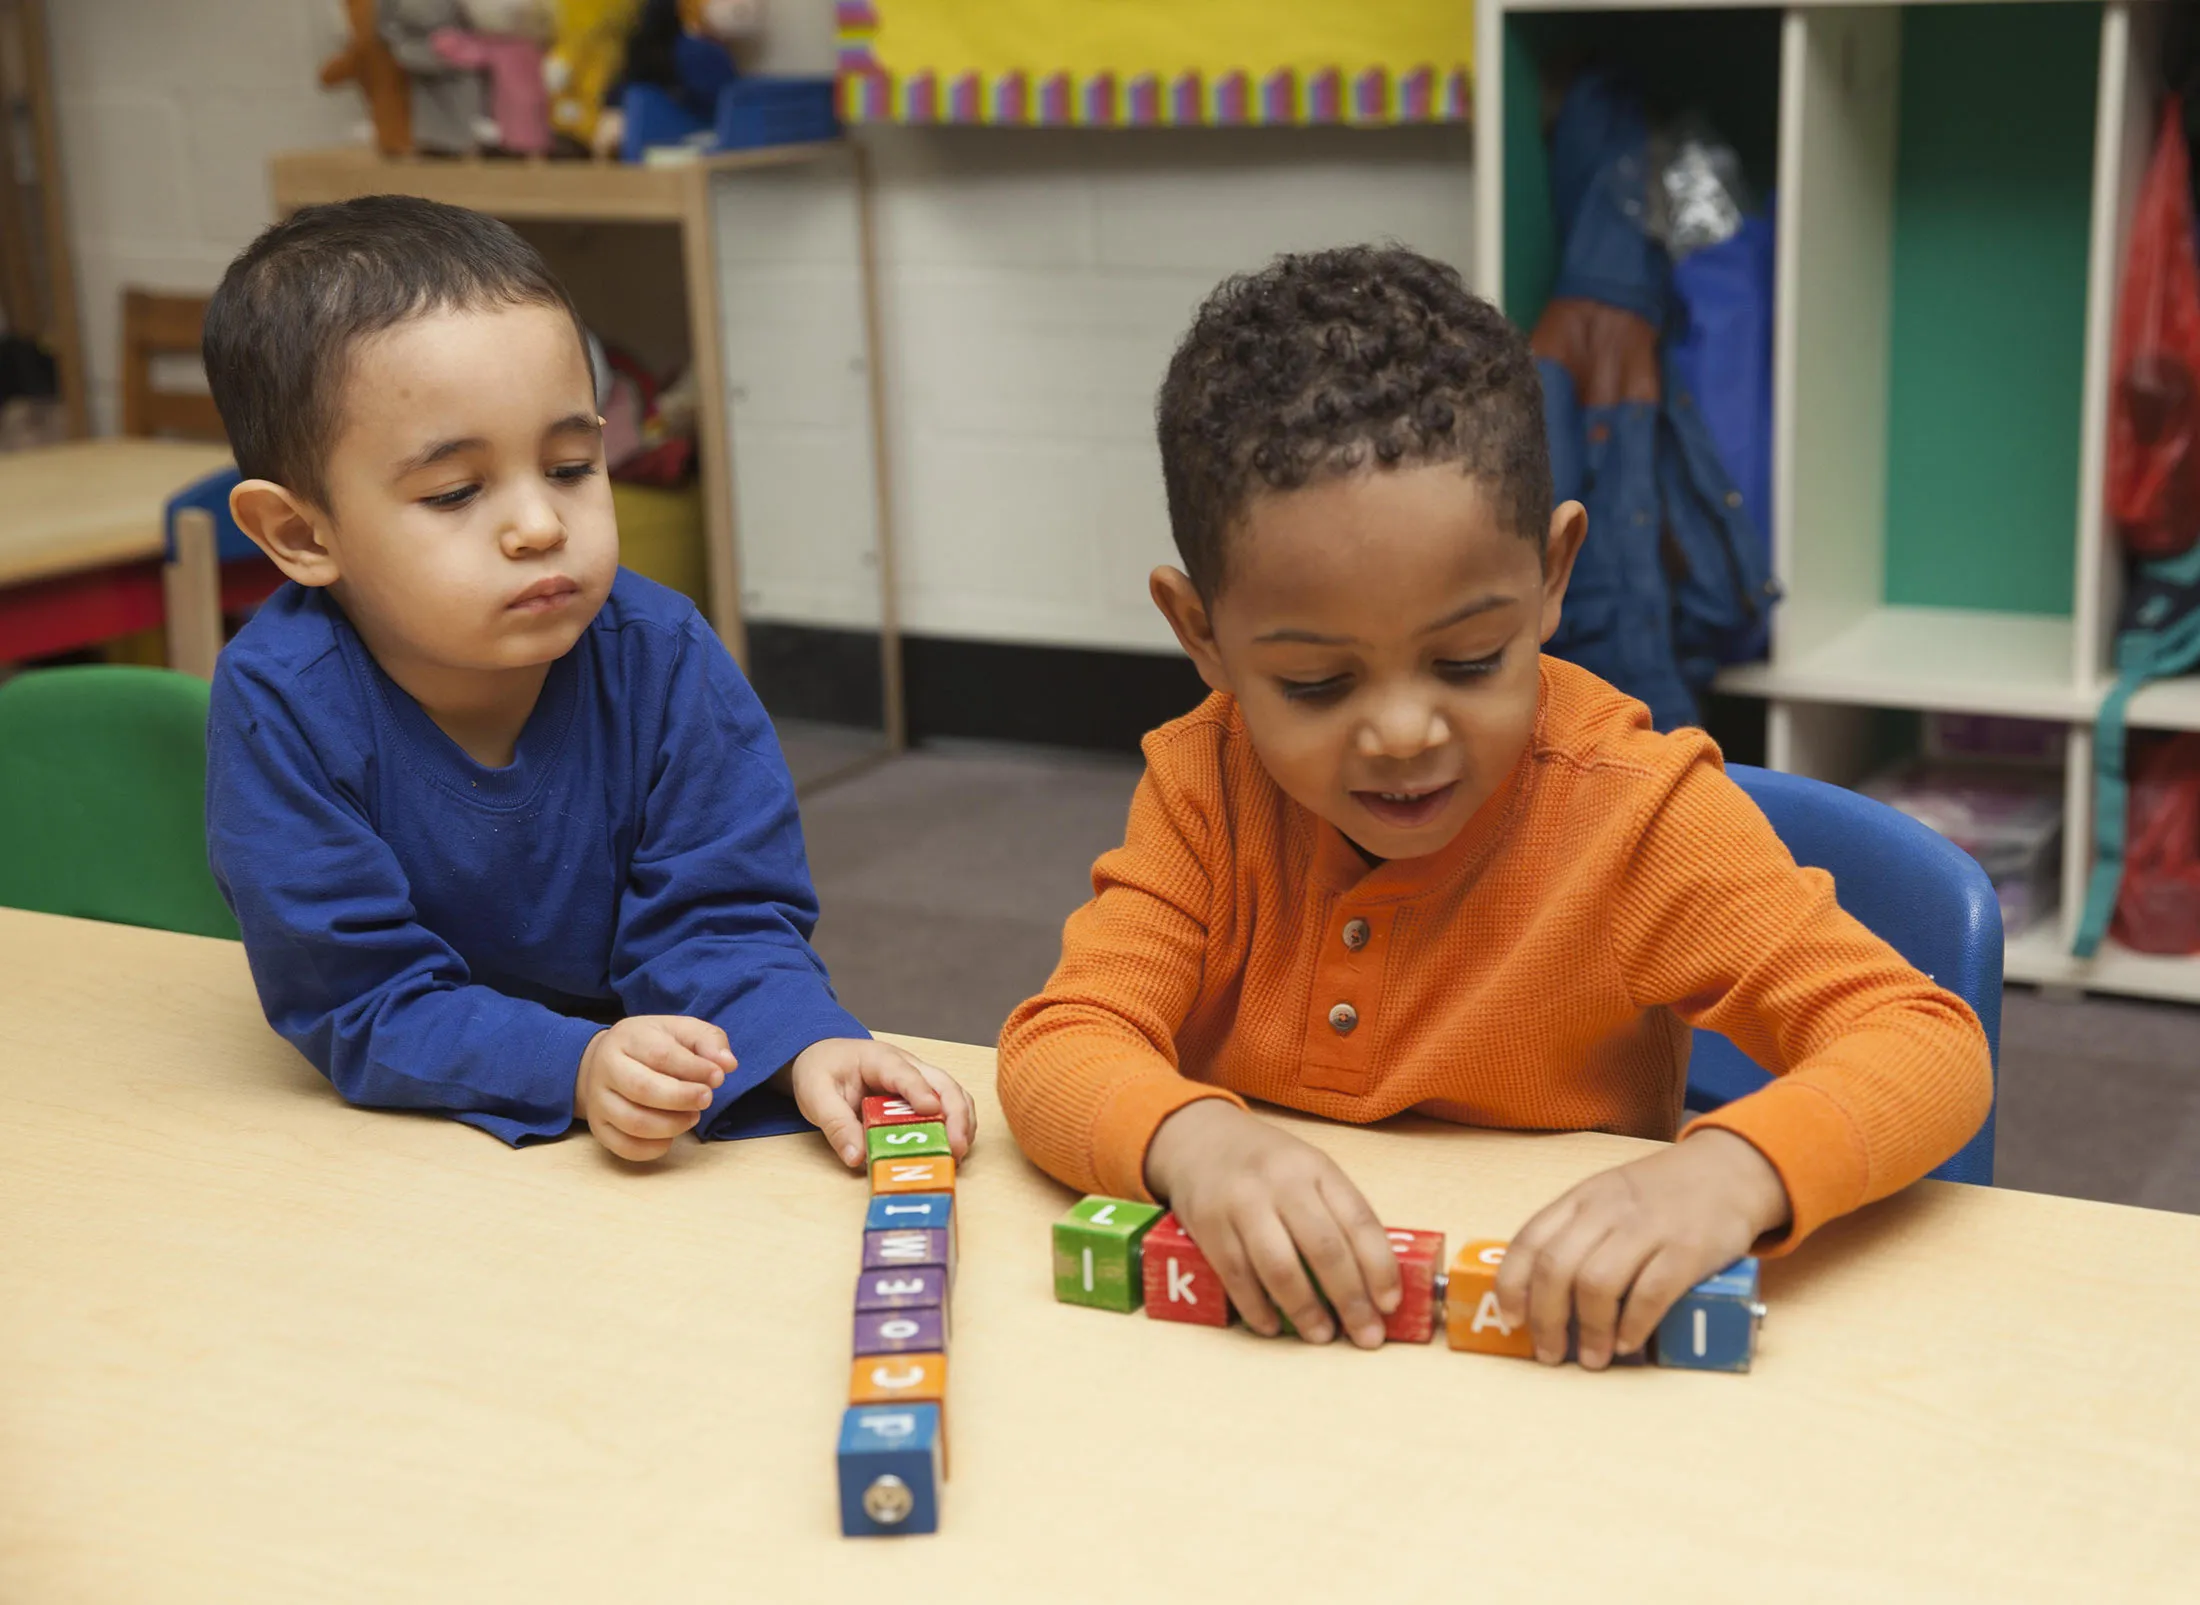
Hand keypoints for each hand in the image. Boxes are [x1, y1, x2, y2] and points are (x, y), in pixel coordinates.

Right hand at [574, 1015, 733, 1161]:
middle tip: (707, 1099)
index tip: (718, 1077)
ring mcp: (598, 1101)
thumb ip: (707, 1041)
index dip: (694, 1069)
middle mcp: (606, 1069)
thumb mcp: (680, 1030)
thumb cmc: (651, 1045)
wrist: (603, 1060)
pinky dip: (653, 1148)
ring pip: (634, 1122)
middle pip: (643, 1089)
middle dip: (682, 1098)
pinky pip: (625, 1147)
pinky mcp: (598, 1128)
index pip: (661, 1055)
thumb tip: (727, 1063)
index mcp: (628, 1038)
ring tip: (692, 1116)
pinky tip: (671, 1137)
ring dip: (672, 1125)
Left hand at [775, 1038, 975, 1169]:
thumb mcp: (816, 1097)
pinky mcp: (921, 1095)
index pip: (906, 1073)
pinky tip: (951, 1149)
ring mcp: (918, 1079)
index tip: (932, 1111)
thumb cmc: (821, 1070)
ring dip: (961, 1122)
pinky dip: (955, 1126)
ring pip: (953, 1094)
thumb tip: (857, 1158)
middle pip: (943, 1083)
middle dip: (955, 1114)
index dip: (920, 1092)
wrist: (821, 1057)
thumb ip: (836, 1126)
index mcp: (879, 1059)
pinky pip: (947, 1107)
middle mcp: (907, 1065)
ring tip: (958, 1153)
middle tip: (956, 1147)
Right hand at [1143, 1100, 1400, 1348]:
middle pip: (1324, 1247)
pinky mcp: (1208, 1225)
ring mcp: (1242, 1203)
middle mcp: (1282, 1182)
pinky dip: (1256, 1308)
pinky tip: (1271, 1327)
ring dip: (1305, 1310)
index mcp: (1317, 1168)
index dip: (1380, 1267)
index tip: (1391, 1305)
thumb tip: (1370, 1282)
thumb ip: (1336, 1213)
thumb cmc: (1266, 1164)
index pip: (1359, 1220)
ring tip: (1321, 1336)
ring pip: (1279, 1267)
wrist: (1197, 1138)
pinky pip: (1236, 1276)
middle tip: (1366, 1336)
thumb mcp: (1308, 1170)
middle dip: (1350, 1300)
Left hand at [1493, 1128, 1789, 1368]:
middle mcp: (1608, 1210)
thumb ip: (1577, 1233)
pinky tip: (1627, 1343)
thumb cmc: (1660, 1194)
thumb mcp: (1608, 1197)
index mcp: (1581, 1198)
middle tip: (1550, 1353)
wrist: (1729, 1171)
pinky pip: (1650, 1294)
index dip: (1513, 1284)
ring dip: (1589, 1329)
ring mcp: (1648, 1227)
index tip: (1511, 1319)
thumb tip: (1540, 1295)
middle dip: (1547, 1319)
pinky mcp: (1687, 1250)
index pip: (1530, 1240)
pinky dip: (1632, 1325)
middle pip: (1558, 1268)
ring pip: (1597, 1283)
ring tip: (1593, 1356)